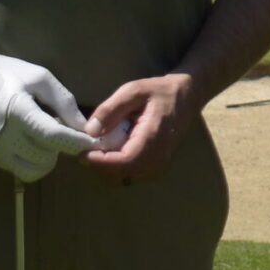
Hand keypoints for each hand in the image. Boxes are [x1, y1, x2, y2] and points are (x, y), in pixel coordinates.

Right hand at [0, 35, 97, 182]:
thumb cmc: (7, 74)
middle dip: (62, 145)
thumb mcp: (40, 78)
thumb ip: (63, 102)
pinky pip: (21, 170)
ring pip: (35, 169)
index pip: (53, 136)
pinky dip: (35, 162)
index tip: (93, 141)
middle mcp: (4, 136)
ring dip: (49, 156)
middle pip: (47, 155)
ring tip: (47, 135)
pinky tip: (35, 143)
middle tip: (62, 128)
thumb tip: (82, 126)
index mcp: (17, 112)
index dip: (76, 141)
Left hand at [83, 73, 197, 185]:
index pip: (125, 161)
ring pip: (125, 179)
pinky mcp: (158, 168)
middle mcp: (159, 157)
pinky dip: (117, 169)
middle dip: (100, 165)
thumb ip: (111, 109)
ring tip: (99, 149)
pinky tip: (113, 152)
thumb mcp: (134, 90)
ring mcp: (160, 165)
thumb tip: (90, 131)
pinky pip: (132, 177)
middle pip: (122, 175)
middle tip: (87, 148)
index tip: (82, 151)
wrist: (187, 96)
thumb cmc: (160, 91)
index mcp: (154, 138)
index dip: (100, 161)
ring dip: (108, 169)